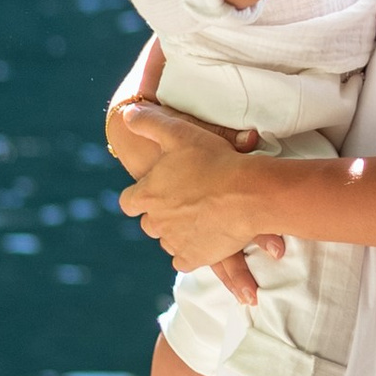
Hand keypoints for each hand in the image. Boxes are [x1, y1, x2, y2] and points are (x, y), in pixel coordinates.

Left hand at [108, 98, 284, 273]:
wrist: (247, 192)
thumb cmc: (214, 160)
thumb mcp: (179, 132)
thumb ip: (150, 122)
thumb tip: (128, 114)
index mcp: (147, 194)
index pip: (128, 202)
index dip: (139, 197)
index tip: (152, 192)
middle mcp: (156, 221)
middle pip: (149, 224)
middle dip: (162, 216)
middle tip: (184, 204)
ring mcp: (175, 242)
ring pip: (168, 241)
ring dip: (178, 233)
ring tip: (199, 219)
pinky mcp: (195, 258)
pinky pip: (184, 261)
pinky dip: (191, 253)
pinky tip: (204, 242)